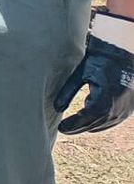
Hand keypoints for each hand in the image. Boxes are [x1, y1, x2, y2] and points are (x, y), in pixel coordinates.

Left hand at [55, 15, 133, 133]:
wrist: (123, 54)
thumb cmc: (100, 61)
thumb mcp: (81, 74)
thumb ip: (68, 91)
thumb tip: (56, 108)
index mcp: (105, 99)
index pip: (86, 119)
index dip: (72, 125)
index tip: (60, 128)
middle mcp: (118, 108)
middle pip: (94, 124)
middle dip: (78, 127)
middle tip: (63, 129)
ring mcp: (126, 110)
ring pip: (104, 124)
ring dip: (88, 125)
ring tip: (73, 125)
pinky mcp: (129, 108)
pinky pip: (113, 121)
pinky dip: (100, 122)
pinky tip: (89, 121)